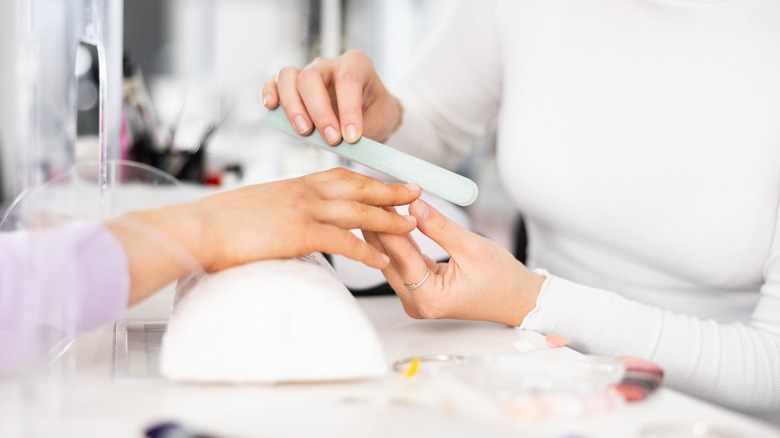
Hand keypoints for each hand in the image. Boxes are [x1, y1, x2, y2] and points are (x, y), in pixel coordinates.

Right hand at [108, 168, 420, 304]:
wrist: (197, 228)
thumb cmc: (219, 224)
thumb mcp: (257, 208)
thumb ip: (280, 210)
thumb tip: (289, 223)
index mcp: (294, 185)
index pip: (340, 176)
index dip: (367, 179)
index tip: (387, 182)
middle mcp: (303, 192)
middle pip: (357, 187)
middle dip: (390, 190)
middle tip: (416, 192)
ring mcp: (303, 210)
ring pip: (358, 211)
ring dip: (389, 218)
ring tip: (412, 225)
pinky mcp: (299, 232)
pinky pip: (343, 241)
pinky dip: (366, 251)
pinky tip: (382, 261)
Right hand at [262, 50, 401, 144]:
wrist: (370, 112)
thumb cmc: (376, 113)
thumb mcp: (382, 121)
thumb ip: (365, 130)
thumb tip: (344, 144)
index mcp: (356, 65)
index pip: (348, 80)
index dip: (348, 110)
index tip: (351, 138)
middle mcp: (329, 65)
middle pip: (311, 78)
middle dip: (319, 112)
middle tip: (331, 139)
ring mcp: (308, 72)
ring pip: (289, 77)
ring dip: (293, 107)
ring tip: (304, 132)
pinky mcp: (292, 85)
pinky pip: (274, 82)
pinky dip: (270, 93)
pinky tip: (272, 107)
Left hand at [363, 199, 543, 325]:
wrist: (516, 299)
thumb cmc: (502, 281)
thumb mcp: (472, 247)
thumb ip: (439, 227)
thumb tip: (415, 205)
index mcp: (429, 298)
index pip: (401, 256)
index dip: (390, 225)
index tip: (381, 201)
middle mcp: (417, 303)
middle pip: (390, 259)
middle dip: (382, 227)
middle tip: (373, 197)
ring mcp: (416, 298)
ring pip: (393, 259)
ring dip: (388, 232)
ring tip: (380, 203)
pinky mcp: (419, 290)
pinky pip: (404, 261)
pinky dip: (400, 240)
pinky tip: (392, 219)